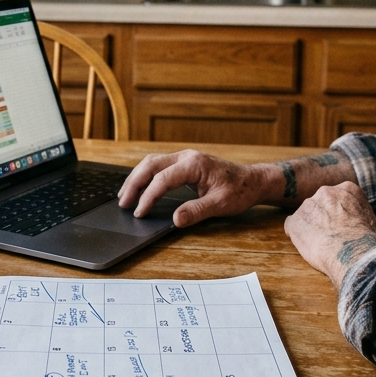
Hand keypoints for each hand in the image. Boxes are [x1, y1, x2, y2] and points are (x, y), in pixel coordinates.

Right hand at [118, 150, 269, 227]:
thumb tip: (175, 220)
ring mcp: (184, 158)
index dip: (148, 196)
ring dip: (136, 178)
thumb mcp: (221, 204)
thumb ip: (197, 211)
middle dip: (134, 183)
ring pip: (152, 162)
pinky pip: (158, 165)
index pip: (163, 179)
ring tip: (124, 196)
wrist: (252, 181)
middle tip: (123, 203)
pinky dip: (145, 176)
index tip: (139, 213)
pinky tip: (139, 188)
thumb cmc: (239, 191)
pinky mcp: (184, 163)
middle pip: (151, 165)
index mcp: (195, 164)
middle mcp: (186, 157)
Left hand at [285, 181, 375, 286]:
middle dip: (324, 218)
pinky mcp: (294, 221)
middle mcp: (326, 192)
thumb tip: (370, 222)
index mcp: (348, 189)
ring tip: (323, 245)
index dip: (341, 214)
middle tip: (333, 236)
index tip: (345, 225)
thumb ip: (365, 216)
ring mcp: (308, 205)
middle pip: (321, 204)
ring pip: (307, 216)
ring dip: (311, 227)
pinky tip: (311, 247)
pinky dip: (298, 237)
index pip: (339, 198)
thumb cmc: (369, 242)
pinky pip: (293, 227)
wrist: (352, 253)